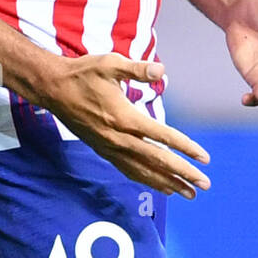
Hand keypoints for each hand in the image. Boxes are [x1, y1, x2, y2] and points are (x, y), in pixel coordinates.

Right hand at [41, 53, 210, 197]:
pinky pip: (128, 170)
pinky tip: (159, 185)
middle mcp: (118, 138)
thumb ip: (137, 69)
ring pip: (142, 171)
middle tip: (204, 184)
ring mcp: (109, 148)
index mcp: (125, 118)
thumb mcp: (111, 64)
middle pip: (157, 160)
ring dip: (167, 183)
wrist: (53, 89)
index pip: (162, 137)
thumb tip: (161, 70)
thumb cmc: (84, 73)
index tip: (204, 158)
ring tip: (187, 193)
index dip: (186, 148)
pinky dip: (146, 179)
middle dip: (183, 174)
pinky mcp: (102, 150)